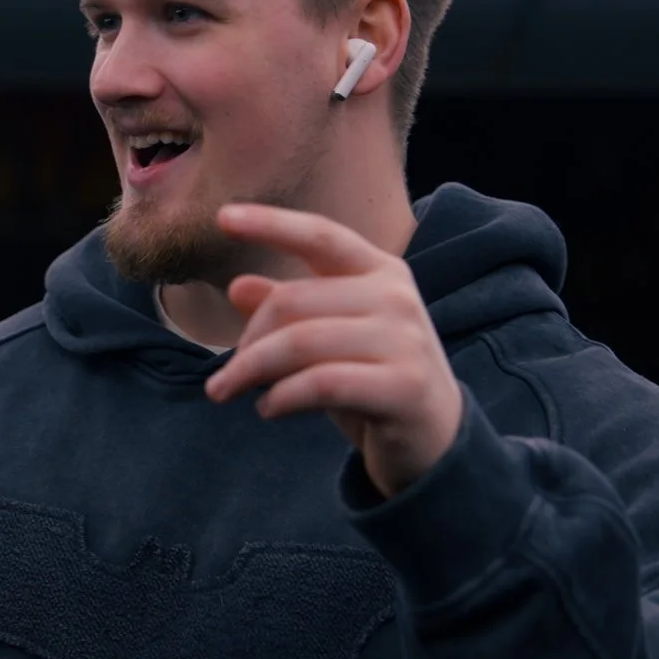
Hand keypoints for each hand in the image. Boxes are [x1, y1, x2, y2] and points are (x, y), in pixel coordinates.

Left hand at [200, 203, 464, 497]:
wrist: (437, 439)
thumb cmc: (373, 379)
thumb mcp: (330, 338)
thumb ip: (291, 310)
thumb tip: (237, 285)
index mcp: (380, 271)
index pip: (321, 236)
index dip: (271, 224)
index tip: (222, 218)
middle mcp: (396, 296)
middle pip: (292, 302)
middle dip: (247, 341)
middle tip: (225, 377)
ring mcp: (405, 340)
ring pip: (301, 343)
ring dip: (250, 370)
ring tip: (228, 392)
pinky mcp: (405, 386)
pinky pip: (321, 383)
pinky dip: (282, 396)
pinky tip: (267, 408)